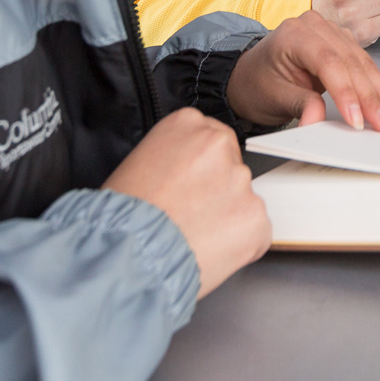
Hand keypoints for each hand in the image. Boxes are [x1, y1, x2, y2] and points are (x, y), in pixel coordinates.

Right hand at [103, 108, 269, 299]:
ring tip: (193, 235)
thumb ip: (175, 157)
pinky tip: (210, 250)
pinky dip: (240, 244)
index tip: (190, 185)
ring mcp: (241, 180)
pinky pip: (255, 230)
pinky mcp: (256, 216)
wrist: (127, 255)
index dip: (201, 170)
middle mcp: (218, 145)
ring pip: (244, 200)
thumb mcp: (139, 164)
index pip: (211, 140)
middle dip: (217, 191)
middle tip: (191, 214)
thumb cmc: (123, 217)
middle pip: (231, 167)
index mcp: (188, 125)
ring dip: (227, 217)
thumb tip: (189, 172)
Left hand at [226, 9, 379, 131]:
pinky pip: (363, 64)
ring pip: (363, 63)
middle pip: (350, 62)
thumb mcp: (273, 98)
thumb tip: (318, 121)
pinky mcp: (341, 43)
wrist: (249, 77)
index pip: (328, 62)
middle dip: (370, 97)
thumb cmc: (256, 84)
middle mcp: (315, 26)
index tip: (357, 120)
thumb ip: (299, 105)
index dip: (346, 92)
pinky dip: (376, 86)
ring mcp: (330, 32)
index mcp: (294, 34)